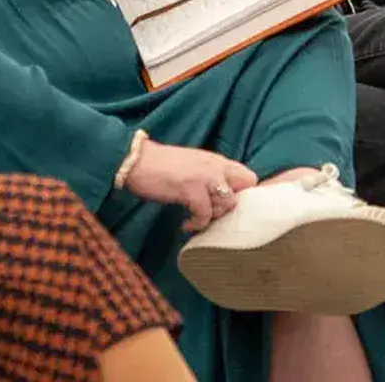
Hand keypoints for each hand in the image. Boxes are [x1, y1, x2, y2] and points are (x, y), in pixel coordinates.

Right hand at [122, 139, 259, 231]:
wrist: (135, 161)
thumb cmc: (160, 165)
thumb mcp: (192, 165)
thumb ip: (210, 175)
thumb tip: (221, 197)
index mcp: (216, 160)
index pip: (248, 176)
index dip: (244, 194)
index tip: (228, 205)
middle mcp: (215, 166)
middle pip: (245, 189)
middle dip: (232, 205)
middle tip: (214, 212)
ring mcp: (205, 177)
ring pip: (227, 204)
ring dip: (213, 216)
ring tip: (197, 218)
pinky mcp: (191, 190)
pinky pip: (205, 215)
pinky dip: (196, 224)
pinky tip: (185, 225)